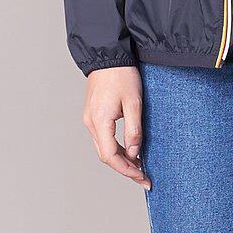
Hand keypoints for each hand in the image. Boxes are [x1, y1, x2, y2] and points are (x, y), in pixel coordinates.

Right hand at [82, 66, 150, 189]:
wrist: (108, 55)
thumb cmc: (122, 74)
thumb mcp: (134, 102)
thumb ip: (134, 129)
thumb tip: (135, 153)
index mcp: (99, 122)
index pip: (111, 156)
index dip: (127, 170)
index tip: (142, 177)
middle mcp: (91, 123)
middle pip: (105, 155)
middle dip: (124, 168)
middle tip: (143, 176)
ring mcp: (90, 118)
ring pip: (103, 147)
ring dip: (120, 158)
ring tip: (138, 164)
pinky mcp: (93, 113)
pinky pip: (102, 137)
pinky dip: (115, 147)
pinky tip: (128, 148)